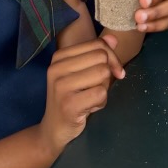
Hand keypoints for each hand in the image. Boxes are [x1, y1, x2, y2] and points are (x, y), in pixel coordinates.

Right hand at [39, 35, 124, 155]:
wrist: (53, 129)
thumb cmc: (71, 98)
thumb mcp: (82, 73)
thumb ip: (96, 54)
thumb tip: (114, 38)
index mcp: (60, 56)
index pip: (97, 44)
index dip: (112, 57)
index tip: (114, 71)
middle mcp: (57, 67)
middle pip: (101, 57)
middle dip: (107, 74)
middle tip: (96, 88)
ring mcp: (61, 86)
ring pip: (102, 73)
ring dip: (104, 89)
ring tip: (91, 98)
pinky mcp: (69, 104)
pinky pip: (101, 94)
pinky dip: (101, 102)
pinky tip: (90, 108)